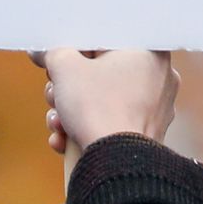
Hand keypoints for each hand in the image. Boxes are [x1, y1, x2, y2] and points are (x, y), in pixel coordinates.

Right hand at [37, 48, 179, 168]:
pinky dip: (88, 128)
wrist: (116, 163)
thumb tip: (42, 51)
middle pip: (102, 73)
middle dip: (69, 87)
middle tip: (55, 94)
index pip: (103, 40)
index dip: (74, 51)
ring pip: (104, 100)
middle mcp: (160, 76)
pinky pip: (113, 122)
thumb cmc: (97, 108)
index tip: (56, 64)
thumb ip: (53, 53)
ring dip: (73, 111)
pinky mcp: (148, 134)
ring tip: (58, 122)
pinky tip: (67, 139)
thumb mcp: (65, 69)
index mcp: (148, 50)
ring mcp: (157, 107)